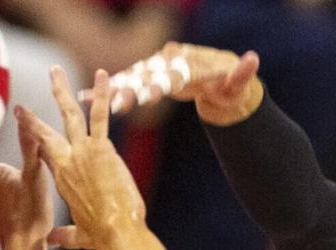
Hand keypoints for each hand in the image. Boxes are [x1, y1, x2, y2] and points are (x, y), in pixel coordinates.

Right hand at [20, 66, 144, 249]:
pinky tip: (102, 75)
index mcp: (62, 179)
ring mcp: (82, 152)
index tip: (26, 128)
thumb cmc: (101, 235)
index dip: (35, 140)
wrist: (115, 231)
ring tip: (55, 71)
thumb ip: (65, 236)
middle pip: (46, 133)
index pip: (45, 153)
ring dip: (61, 91)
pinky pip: (100, 115)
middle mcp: (66, 162)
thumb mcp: (80, 236)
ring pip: (69, 115)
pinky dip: (102, 94)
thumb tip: (50, 240)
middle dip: (33, 119)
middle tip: (24, 106)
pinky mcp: (101, 148)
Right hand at [79, 43, 262, 125]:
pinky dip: (106, 90)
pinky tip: (82, 98)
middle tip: (118, 105)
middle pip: (148, 75)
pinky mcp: (147, 76)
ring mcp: (156, 66)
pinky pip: (125, 83)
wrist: (217, 77)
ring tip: (93, 102)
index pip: (175, 73)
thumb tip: (254, 59)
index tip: (152, 96)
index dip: (163, 84)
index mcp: (190, 62)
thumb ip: (243, 73)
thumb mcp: (239, 83)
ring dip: (114, 91)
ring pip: (132, 78)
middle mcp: (169, 60)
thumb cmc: (230, 84)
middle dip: (132, 89)